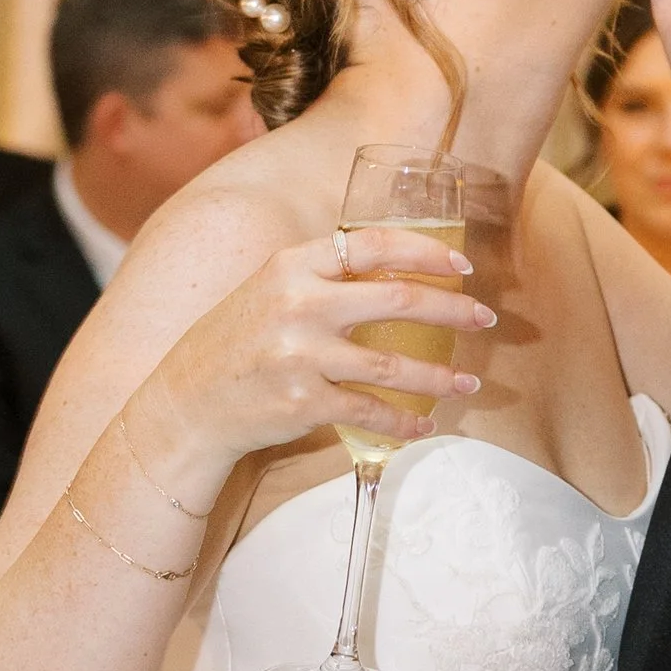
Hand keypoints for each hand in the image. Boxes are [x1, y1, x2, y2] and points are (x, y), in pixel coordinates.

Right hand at [126, 228, 497, 510]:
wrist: (186, 402)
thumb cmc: (239, 342)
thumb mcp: (272, 289)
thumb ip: (325, 276)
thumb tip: (399, 269)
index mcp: (293, 264)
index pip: (374, 245)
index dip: (427, 252)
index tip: (464, 266)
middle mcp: (298, 303)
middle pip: (398, 298)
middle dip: (453, 310)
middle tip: (484, 318)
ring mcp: (300, 355)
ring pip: (394, 364)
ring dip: (441, 376)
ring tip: (468, 383)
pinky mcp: (303, 402)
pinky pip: (371, 412)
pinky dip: (404, 422)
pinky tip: (424, 425)